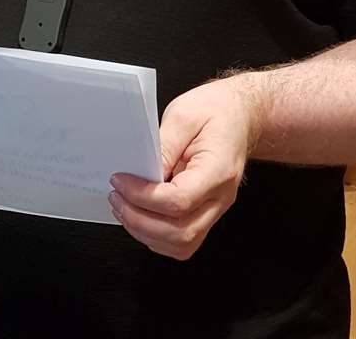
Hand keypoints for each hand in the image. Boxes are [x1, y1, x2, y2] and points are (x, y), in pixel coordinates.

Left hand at [109, 76, 259, 260]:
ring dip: (146, 232)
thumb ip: (163, 146)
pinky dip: (157, 236)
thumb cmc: (216, 111)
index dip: (144, 196)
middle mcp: (220, 197)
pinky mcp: (206, 212)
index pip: (180, 201)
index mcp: (218, 171)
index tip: (122, 182)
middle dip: (140, 220)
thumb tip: (142, 172)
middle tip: (117, 198)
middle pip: (181, 232)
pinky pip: (183, 239)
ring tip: (123, 208)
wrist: (238, 115)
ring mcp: (215, 208)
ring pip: (182, 244)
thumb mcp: (183, 115)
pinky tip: (140, 216)